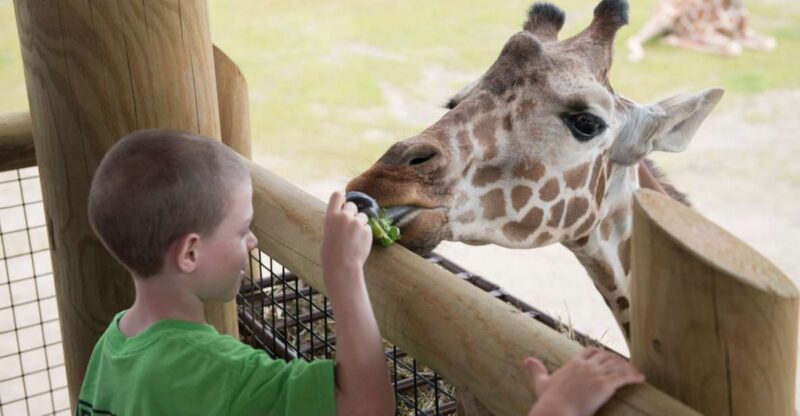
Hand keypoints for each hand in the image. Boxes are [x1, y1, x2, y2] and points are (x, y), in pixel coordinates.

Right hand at [321, 191, 372, 278]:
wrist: (342, 266)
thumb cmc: (331, 252)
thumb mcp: (328, 231)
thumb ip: (336, 221)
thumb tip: (344, 214)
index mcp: (331, 216)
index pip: (337, 195)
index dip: (341, 199)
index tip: (342, 205)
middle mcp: (344, 216)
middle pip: (352, 205)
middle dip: (352, 213)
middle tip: (349, 226)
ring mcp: (357, 223)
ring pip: (362, 216)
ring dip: (360, 223)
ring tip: (354, 238)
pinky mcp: (367, 230)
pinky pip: (368, 227)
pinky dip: (365, 234)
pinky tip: (359, 243)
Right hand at [525, 347, 644, 415]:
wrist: (556, 411)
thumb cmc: (548, 400)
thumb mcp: (541, 382)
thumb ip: (536, 369)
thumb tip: (526, 359)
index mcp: (573, 363)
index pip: (590, 351)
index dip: (601, 353)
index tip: (608, 358)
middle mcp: (586, 365)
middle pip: (607, 356)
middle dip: (617, 360)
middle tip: (626, 366)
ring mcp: (596, 373)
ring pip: (617, 364)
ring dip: (628, 367)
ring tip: (636, 373)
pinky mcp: (605, 385)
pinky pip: (624, 376)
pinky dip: (634, 376)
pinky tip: (640, 379)